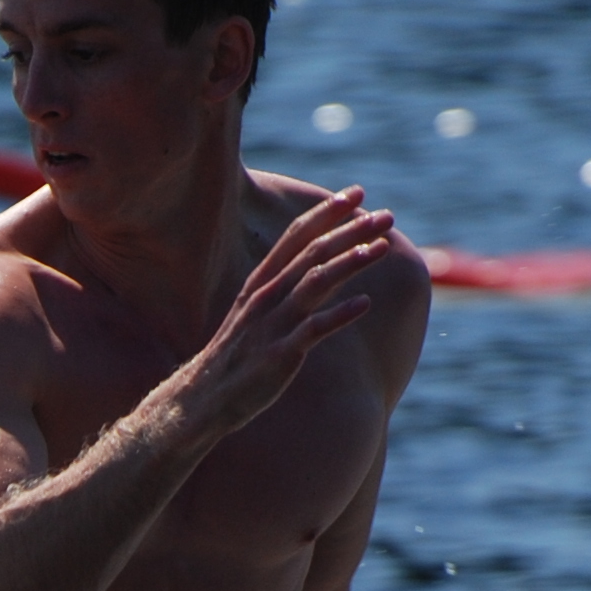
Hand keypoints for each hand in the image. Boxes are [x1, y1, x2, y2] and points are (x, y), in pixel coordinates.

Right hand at [174, 189, 399, 439]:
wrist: (203, 398)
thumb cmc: (236, 356)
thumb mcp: (253, 312)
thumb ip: (281, 288)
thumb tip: (312, 270)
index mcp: (261, 282)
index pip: (297, 235)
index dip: (327, 212)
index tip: (357, 192)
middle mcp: (266, 296)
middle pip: (313, 252)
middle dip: (351, 231)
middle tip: (386, 216)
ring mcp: (273, 324)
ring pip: (316, 283)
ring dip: (351, 262)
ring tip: (383, 248)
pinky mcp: (280, 355)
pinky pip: (314, 329)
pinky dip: (340, 314)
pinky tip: (365, 304)